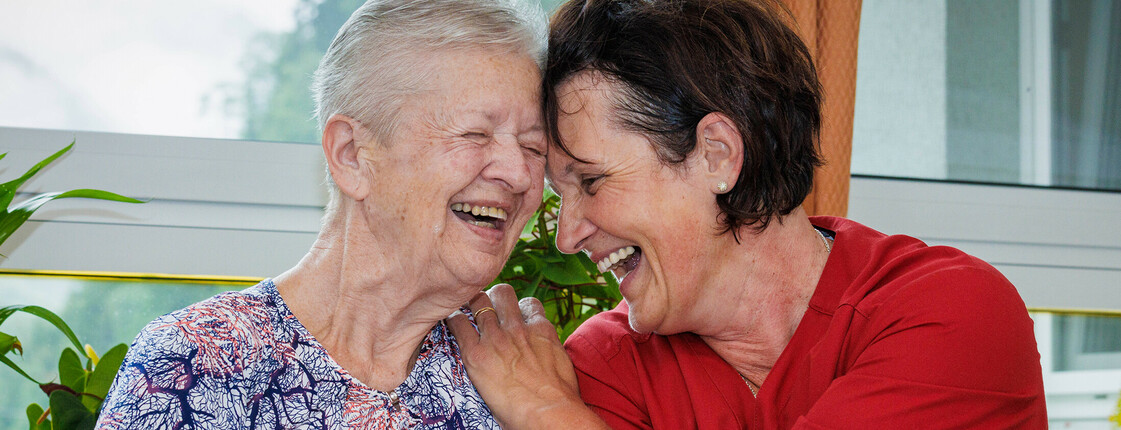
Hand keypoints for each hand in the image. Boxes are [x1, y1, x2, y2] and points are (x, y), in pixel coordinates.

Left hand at [447, 284, 607, 429]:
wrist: (550, 413)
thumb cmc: (560, 398)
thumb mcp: (561, 363)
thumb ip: (548, 350)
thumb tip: (544, 358)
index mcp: (541, 329)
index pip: (528, 303)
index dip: (520, 308)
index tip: (514, 317)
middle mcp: (517, 328)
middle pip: (502, 293)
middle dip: (494, 298)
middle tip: (487, 308)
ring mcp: (496, 338)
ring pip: (479, 301)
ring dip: (473, 305)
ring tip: (466, 311)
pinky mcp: (476, 354)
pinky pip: (458, 325)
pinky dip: (454, 322)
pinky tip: (452, 324)